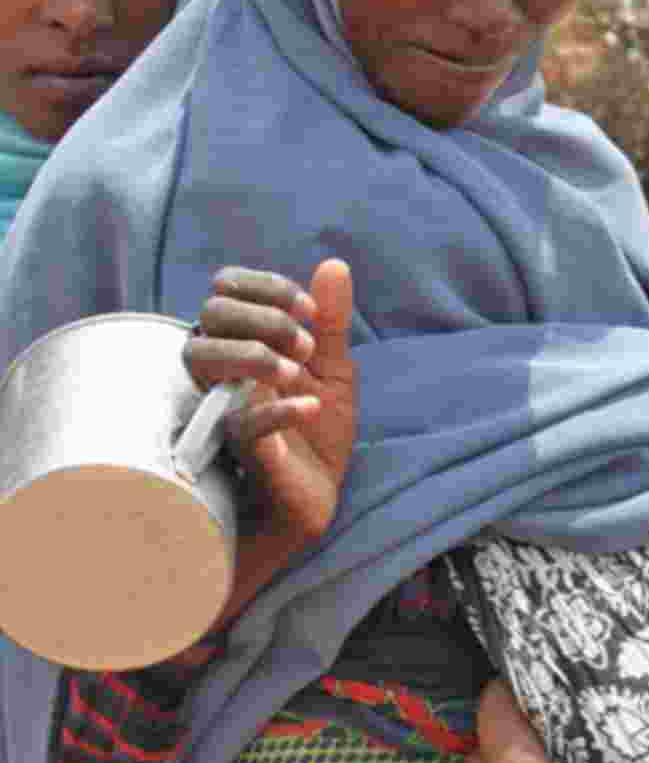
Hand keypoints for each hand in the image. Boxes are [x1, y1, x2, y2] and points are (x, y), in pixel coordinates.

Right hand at [185, 259, 356, 542]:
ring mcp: (219, 406)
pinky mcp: (233, 449)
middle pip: (211, 313)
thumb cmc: (316, 432)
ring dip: (256, 355)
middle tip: (307, 348)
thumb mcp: (333, 370)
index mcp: (240, 342)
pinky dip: (277, 411)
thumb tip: (334, 265)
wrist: (318, 497)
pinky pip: (238, 422)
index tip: (310, 311)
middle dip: (266, 319)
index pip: (226, 288)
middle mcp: (219, 369)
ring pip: (201, 357)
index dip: (268, 288)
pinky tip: (309, 406)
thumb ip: (331, 321)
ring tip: (299, 374)